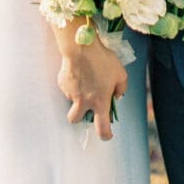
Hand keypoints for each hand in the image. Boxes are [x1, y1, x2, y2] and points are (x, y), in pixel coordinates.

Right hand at [56, 25, 127, 141]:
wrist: (82, 48)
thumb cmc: (103, 60)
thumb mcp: (121, 73)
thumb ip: (121, 88)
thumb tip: (117, 95)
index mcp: (100, 103)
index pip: (102, 129)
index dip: (105, 135)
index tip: (107, 134)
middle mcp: (83, 102)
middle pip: (75, 120)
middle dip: (80, 116)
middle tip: (86, 104)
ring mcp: (71, 93)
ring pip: (71, 100)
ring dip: (76, 94)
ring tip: (84, 78)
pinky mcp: (62, 83)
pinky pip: (67, 86)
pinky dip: (72, 82)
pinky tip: (78, 69)